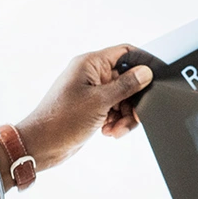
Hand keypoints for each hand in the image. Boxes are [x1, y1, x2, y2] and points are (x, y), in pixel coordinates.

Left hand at [0, 46, 153, 185]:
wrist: (40, 146)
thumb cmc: (61, 121)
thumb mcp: (99, 102)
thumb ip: (125, 86)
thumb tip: (146, 72)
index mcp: (90, 64)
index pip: (125, 53)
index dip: (143, 62)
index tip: (156, 77)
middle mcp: (92, 75)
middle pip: (128, 79)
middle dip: (134, 99)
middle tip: (136, 116)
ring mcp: (92, 92)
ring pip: (123, 98)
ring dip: (125, 115)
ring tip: (115, 129)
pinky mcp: (92, 108)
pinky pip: (115, 110)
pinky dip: (116, 121)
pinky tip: (109, 132)